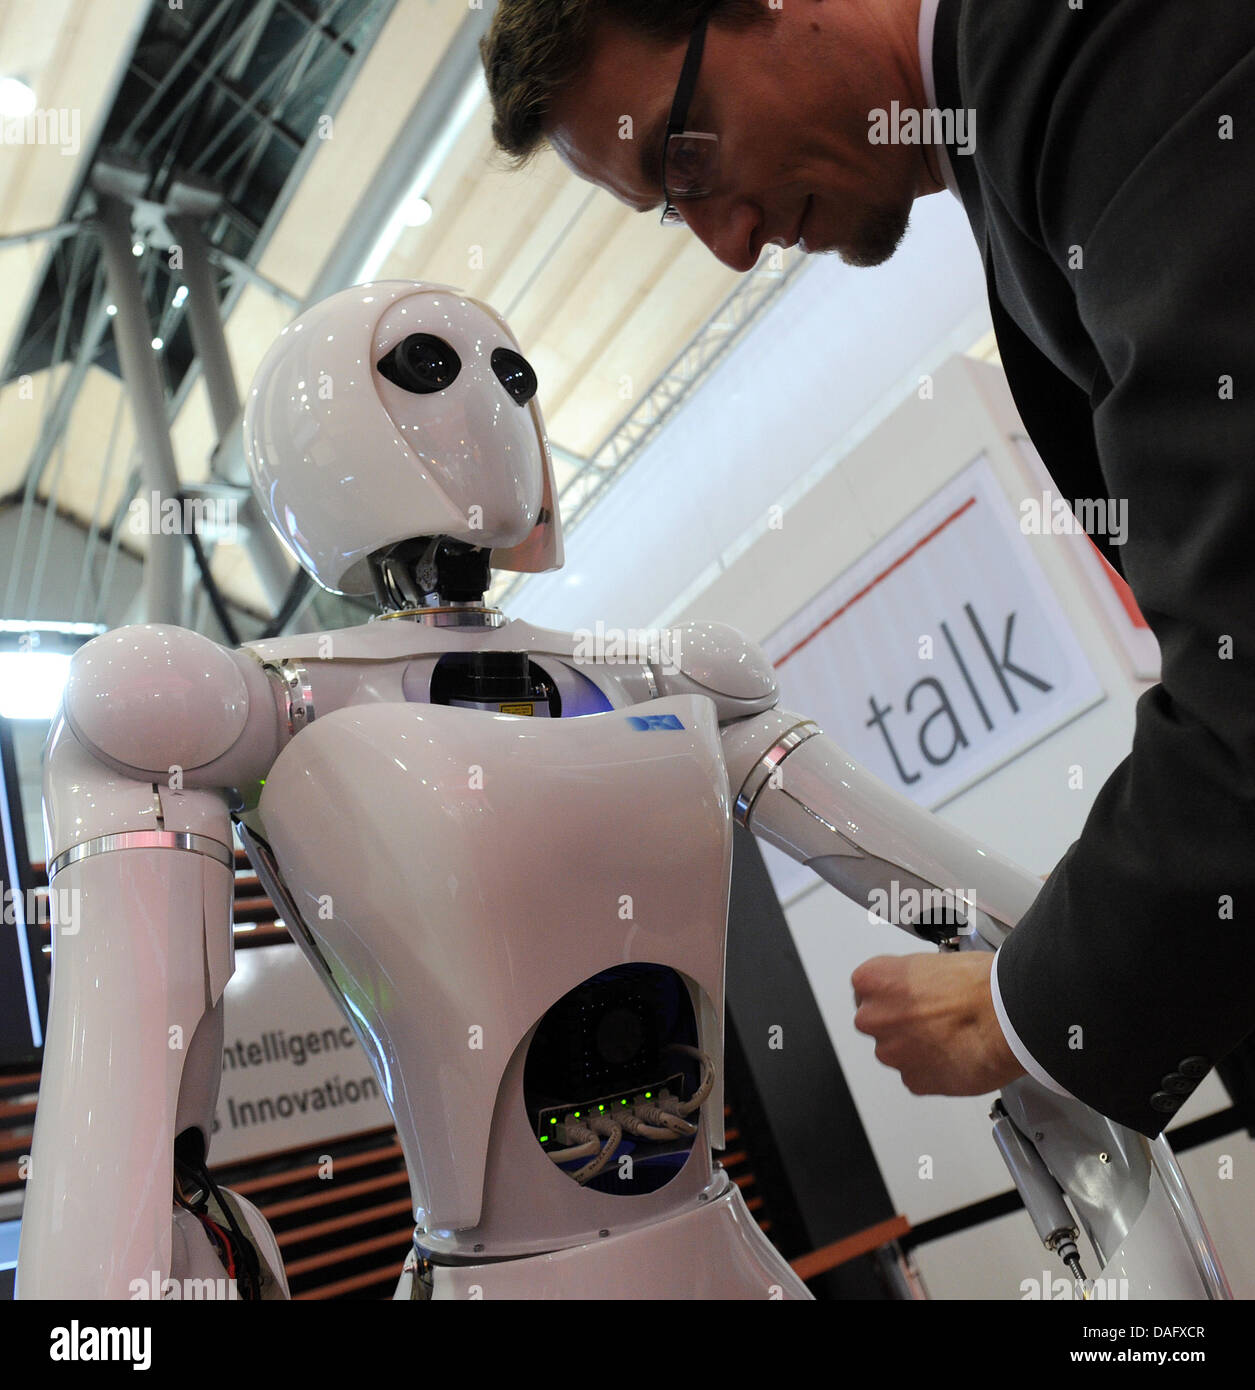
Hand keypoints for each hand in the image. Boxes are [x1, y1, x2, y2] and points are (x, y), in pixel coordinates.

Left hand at [850, 952, 1025, 1096]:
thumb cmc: (978, 985)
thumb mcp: (933, 962)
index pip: (868, 989)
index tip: (908, 997)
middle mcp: (874, 1018)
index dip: (893, 994)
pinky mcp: (914, 1082)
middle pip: (879, 1022)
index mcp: (873, 981)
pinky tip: (957, 1055)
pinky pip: (918, 1076)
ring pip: (898, 1051)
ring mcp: (892, 1053)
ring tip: (952, 1037)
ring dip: (918, 1048)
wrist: (1006, 1018)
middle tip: (934, 1018)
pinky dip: (935, 1070)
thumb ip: (912, 982)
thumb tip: (918, 989)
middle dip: (902, 1023)